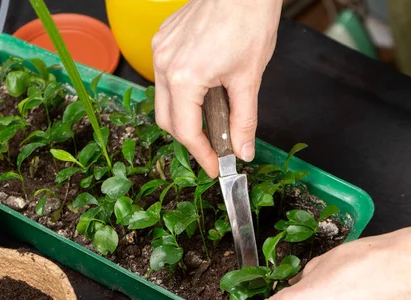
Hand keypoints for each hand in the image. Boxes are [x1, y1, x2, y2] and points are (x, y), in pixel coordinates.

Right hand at [152, 0, 281, 177]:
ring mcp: (160, 49)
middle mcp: (164, 64)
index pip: (186, 131)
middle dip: (189, 139)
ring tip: (210, 121)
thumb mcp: (249, 79)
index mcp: (184, 77)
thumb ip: (244, 121)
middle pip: (167, 119)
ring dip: (184, 115)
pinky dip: (181, 92)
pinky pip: (165, 76)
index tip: (215, 167)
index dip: (202, 155)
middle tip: (213, 150)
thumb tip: (243, 150)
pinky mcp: (163, 39)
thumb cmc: (249, 22)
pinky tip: (203, 91)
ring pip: (163, 98)